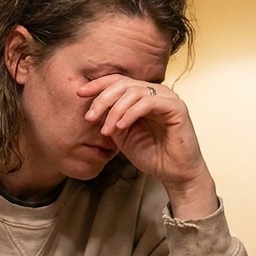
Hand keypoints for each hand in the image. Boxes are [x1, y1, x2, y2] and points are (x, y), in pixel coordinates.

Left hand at [79, 75, 217, 218]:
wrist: (175, 174)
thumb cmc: (153, 155)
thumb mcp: (123, 135)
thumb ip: (111, 118)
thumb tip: (93, 107)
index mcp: (144, 96)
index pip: (118, 81)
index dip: (98, 85)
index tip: (79, 94)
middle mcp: (156, 92)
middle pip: (123, 83)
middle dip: (102, 99)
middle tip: (89, 117)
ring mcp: (167, 98)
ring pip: (134, 91)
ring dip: (114, 110)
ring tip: (106, 130)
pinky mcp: (176, 107)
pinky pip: (148, 102)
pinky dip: (130, 113)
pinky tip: (120, 126)